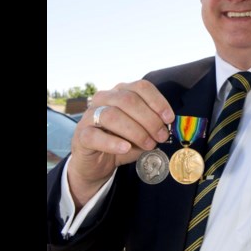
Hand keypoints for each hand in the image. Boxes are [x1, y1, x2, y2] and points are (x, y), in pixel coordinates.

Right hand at [67, 80, 174, 207]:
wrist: (97, 164)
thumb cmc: (122, 143)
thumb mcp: (141, 133)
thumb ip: (153, 127)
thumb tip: (168, 127)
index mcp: (120, 92)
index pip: (141, 87)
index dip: (157, 101)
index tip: (169, 119)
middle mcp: (104, 98)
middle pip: (128, 100)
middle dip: (150, 119)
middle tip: (161, 136)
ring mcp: (90, 115)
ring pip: (112, 115)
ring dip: (135, 131)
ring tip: (148, 145)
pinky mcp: (81, 135)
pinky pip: (95, 135)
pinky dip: (113, 142)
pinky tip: (125, 148)